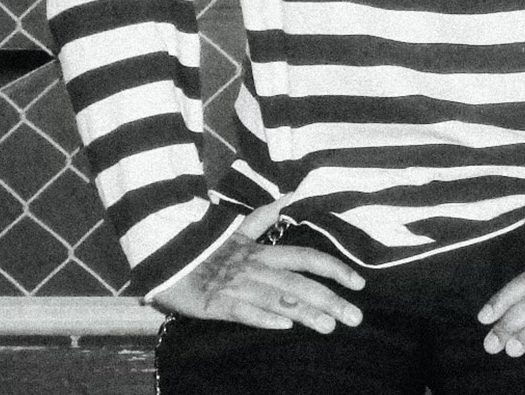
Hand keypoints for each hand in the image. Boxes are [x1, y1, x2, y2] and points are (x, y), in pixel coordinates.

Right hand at [150, 203, 364, 334]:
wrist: (164, 252)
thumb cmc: (204, 245)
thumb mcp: (237, 229)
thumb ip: (265, 217)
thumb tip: (291, 195)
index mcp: (262, 252)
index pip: (306, 258)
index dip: (334, 269)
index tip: (360, 283)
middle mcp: (255, 268)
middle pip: (299, 283)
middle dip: (330, 300)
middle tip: (356, 318)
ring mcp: (236, 285)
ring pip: (277, 298)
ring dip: (304, 312)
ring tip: (330, 326)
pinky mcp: (214, 302)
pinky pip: (242, 311)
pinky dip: (263, 317)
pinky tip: (284, 327)